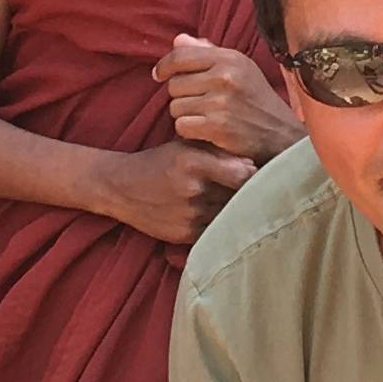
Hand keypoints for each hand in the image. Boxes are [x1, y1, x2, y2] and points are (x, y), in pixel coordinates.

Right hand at [108, 140, 256, 245]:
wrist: (120, 187)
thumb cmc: (160, 163)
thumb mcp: (185, 147)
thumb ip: (218, 153)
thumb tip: (253, 165)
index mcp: (193, 162)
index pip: (242, 173)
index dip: (255, 176)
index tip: (262, 175)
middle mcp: (192, 189)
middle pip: (239, 196)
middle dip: (250, 194)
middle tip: (262, 192)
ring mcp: (188, 214)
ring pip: (229, 215)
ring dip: (237, 212)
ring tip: (242, 205)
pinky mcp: (184, 234)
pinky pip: (215, 232)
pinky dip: (222, 226)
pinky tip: (223, 219)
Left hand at [155, 34, 301, 161]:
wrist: (282, 136)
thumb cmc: (257, 101)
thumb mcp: (240, 69)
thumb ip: (207, 53)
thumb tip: (177, 40)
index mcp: (229, 58)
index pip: (180, 56)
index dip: (164, 66)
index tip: (158, 75)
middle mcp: (225, 77)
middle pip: (174, 84)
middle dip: (182, 96)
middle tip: (200, 104)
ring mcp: (221, 102)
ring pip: (176, 107)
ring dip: (185, 115)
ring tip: (206, 117)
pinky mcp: (218, 127)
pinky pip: (182, 126)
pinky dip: (190, 131)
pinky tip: (206, 131)